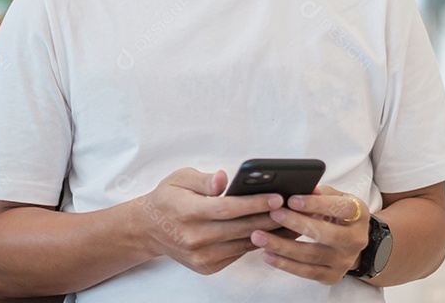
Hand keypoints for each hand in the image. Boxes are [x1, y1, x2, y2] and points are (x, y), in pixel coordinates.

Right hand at [136, 167, 284, 274]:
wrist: (149, 229)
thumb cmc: (168, 198)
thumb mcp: (180, 178)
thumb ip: (204, 180)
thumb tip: (223, 178)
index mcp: (186, 211)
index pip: (226, 208)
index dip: (254, 203)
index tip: (277, 196)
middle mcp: (194, 238)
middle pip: (240, 229)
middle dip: (271, 218)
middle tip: (296, 208)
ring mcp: (201, 256)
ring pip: (243, 244)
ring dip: (271, 233)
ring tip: (294, 220)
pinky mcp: (207, 266)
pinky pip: (238, 253)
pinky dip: (258, 243)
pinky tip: (275, 233)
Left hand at [250, 185, 370, 284]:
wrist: (352, 242)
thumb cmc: (338, 213)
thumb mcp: (336, 198)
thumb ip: (320, 192)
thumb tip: (301, 187)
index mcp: (359, 215)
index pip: (338, 208)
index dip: (315, 204)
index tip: (291, 199)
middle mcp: (356, 240)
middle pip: (326, 234)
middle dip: (297, 224)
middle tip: (273, 214)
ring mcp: (345, 261)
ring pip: (312, 256)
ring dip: (283, 246)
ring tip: (259, 236)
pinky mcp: (332, 276)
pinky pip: (306, 272)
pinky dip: (285, 264)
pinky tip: (267, 254)